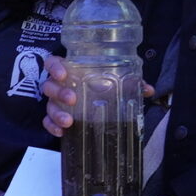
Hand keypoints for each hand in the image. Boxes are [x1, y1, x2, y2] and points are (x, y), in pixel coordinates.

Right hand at [40, 55, 156, 138]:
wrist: (96, 103)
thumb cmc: (101, 86)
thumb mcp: (115, 81)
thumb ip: (131, 83)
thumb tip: (148, 90)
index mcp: (70, 71)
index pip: (52, 63)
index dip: (55, 67)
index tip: (63, 74)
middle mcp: (59, 85)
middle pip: (49, 85)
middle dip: (59, 92)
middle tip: (73, 99)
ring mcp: (55, 101)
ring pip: (48, 105)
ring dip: (57, 113)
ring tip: (69, 121)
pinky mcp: (54, 117)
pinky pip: (47, 121)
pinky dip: (52, 127)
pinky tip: (62, 132)